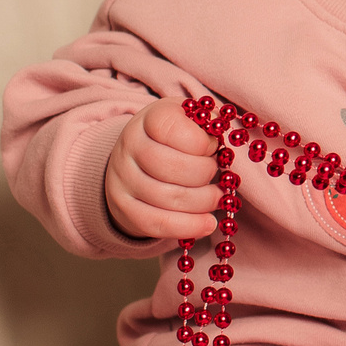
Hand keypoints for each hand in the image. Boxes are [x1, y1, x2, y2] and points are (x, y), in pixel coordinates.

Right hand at [104, 97, 221, 241]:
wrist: (138, 159)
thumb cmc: (178, 138)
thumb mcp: (191, 119)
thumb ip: (209, 122)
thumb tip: (223, 132)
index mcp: (149, 119)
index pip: (174, 130)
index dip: (202, 142)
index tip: (212, 146)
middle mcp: (130, 147)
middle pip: (173, 167)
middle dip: (206, 174)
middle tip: (219, 174)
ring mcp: (122, 179)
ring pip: (168, 198)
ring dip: (204, 202)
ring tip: (217, 198)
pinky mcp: (124, 208)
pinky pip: (157, 223)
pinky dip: (188, 226)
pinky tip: (208, 224)